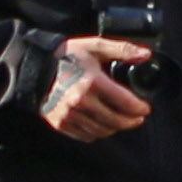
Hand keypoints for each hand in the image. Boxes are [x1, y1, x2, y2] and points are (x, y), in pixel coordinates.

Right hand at [41, 36, 156, 139]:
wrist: (36, 67)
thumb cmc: (67, 56)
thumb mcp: (95, 47)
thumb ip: (122, 50)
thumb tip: (146, 55)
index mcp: (92, 82)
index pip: (125, 103)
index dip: (139, 108)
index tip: (145, 108)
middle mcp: (80, 101)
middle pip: (115, 121)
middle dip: (131, 121)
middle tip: (137, 118)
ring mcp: (69, 114)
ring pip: (102, 131)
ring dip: (115, 128)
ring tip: (121, 121)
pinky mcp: (60, 123)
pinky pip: (86, 135)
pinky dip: (97, 132)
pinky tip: (103, 124)